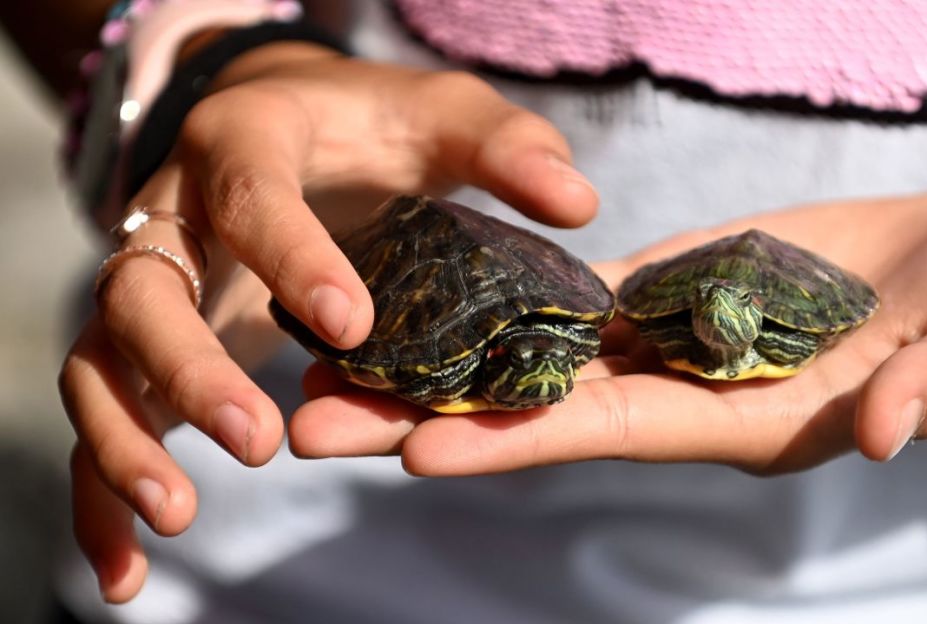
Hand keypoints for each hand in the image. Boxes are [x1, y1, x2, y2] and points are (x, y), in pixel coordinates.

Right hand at [58, 43, 597, 602]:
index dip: (291, 256)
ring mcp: (152, 281)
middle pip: (143, 290)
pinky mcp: (147, 340)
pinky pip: (105, 412)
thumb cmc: (371, 126)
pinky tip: (129, 573)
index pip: (251, 194)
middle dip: (190, 366)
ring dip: (124, 442)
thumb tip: (578, 204)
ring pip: (100, 359)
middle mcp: (174, 212)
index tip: (353, 326)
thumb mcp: (442, 114)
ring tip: (176, 517)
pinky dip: (103, 491)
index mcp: (245, 141)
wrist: (285, 122)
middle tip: (262, 439)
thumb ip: (506, 148)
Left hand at [291, 192, 926, 475]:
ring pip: (542, 347)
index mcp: (745, 419)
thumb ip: (924, 391)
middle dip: (431, 411)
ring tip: (341, 353)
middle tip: (315, 421)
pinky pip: (584, 290)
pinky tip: (438, 286)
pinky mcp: (684, 281)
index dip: (518, 442)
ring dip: (445, 351)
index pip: (611, 435)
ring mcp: (679, 334)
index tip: (419, 451)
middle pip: (541, 403)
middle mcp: (690, 386)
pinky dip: (510, 291)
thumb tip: (879, 433)